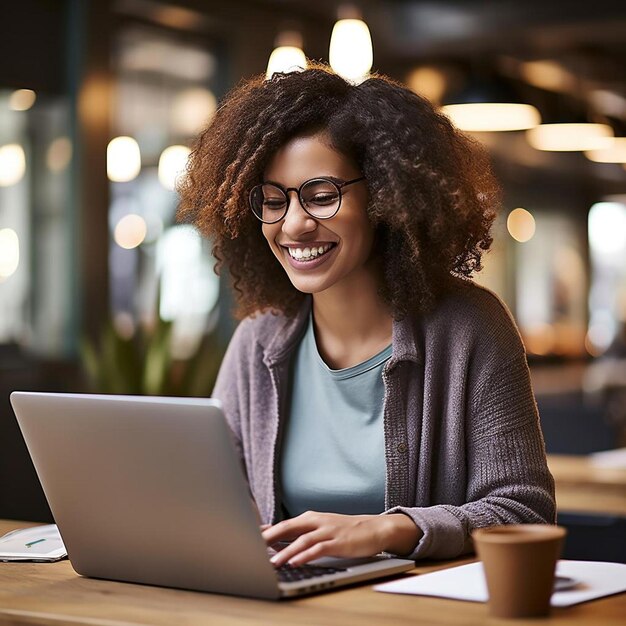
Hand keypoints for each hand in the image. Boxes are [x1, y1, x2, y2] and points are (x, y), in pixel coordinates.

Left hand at [261, 511, 421, 566]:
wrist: (374, 528)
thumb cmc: (345, 531)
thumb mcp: (321, 529)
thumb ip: (302, 534)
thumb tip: (278, 543)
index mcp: (311, 518)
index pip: (284, 524)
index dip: (266, 531)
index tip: (248, 537)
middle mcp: (317, 521)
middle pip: (288, 527)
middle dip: (270, 538)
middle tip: (253, 547)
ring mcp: (327, 531)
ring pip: (301, 540)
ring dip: (285, 551)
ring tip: (271, 562)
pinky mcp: (338, 542)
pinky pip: (318, 548)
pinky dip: (305, 555)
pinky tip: (295, 561)